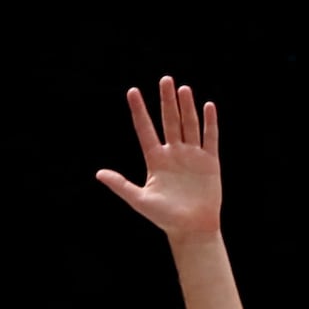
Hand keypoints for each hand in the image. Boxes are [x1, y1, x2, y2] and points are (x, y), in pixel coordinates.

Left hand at [94, 75, 226, 242]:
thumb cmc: (164, 217)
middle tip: (165, 79)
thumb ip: (121, 185)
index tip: (132, 92)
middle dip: (167, 101)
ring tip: (183, 89)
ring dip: (187, 107)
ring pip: (189, 125)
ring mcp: (192, 156)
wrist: (192, 229)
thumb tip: (98, 174)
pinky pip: (210, 138)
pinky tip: (208, 106)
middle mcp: (173, 153)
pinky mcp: (209, 162)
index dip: (139, 111)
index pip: (145, 129)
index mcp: (155, 160)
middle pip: (169, 121)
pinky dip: (210, 123)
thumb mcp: (139, 200)